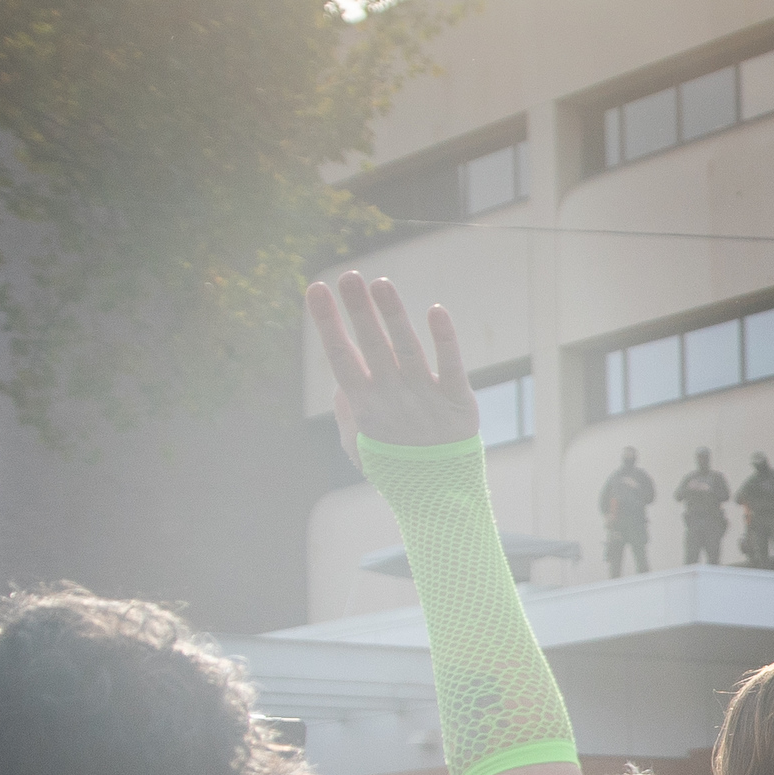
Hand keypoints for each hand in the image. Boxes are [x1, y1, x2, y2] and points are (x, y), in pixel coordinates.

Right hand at [305, 273, 480, 456]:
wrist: (439, 498)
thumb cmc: (393, 467)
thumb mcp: (359, 446)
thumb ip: (347, 413)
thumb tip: (340, 383)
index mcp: (365, 405)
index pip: (340, 357)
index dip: (327, 322)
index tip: (315, 289)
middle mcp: (393, 398)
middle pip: (372, 348)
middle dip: (359, 311)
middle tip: (348, 276)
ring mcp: (426, 399)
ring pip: (407, 350)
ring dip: (393, 316)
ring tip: (380, 283)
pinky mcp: (458, 403)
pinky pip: (452, 367)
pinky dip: (445, 340)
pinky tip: (436, 310)